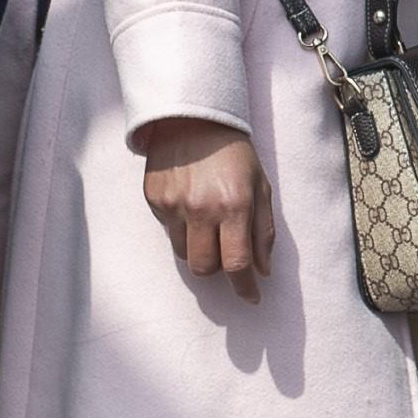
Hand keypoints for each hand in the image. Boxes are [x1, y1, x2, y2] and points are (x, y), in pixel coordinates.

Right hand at [138, 122, 273, 300]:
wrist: (192, 120)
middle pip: (205, 268)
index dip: (244, 287)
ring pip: (184, 254)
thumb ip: (263, 231)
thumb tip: (263, 270)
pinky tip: (190, 204)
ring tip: (207, 222)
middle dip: (218, 269)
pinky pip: (169, 231)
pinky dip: (181, 228)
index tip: (250, 297)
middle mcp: (201, 209)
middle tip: (226, 252)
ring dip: (199, 249)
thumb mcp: (260, 187)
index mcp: (234, 205)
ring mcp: (173, 205)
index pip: (237, 263)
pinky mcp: (154, 200)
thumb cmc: (234, 154)